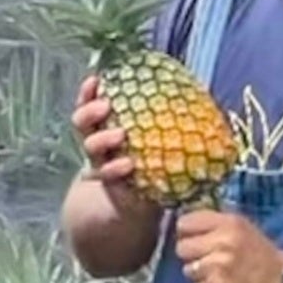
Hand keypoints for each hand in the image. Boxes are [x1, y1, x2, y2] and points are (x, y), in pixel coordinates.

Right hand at [71, 78, 157, 204]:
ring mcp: (101, 162)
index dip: (88, 92)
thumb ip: (169, 120)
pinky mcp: (109, 183)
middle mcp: (99, 141)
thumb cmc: (153, 163)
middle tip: (106, 105)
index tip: (96, 79)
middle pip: (82, 121)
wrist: (138, 203)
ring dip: (102, 138)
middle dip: (89, 110)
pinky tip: (127, 165)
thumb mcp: (160, 139)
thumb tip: (200, 98)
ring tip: (120, 135)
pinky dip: (114, 168)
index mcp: (108, 125)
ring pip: (91, 145)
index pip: (90, 103)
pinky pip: (106, 173)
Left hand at [171, 210, 282, 282]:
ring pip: (188, 269)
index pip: (185, 223)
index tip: (194, 238)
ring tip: (216, 273)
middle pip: (182, 247)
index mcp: (229, 223)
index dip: (187, 233)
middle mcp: (223, 241)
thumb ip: (215, 223)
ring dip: (199, 274)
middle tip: (206, 259)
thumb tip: (183, 223)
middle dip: (191, 255)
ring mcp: (220, 264)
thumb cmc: (262, 253)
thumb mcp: (243, 227)